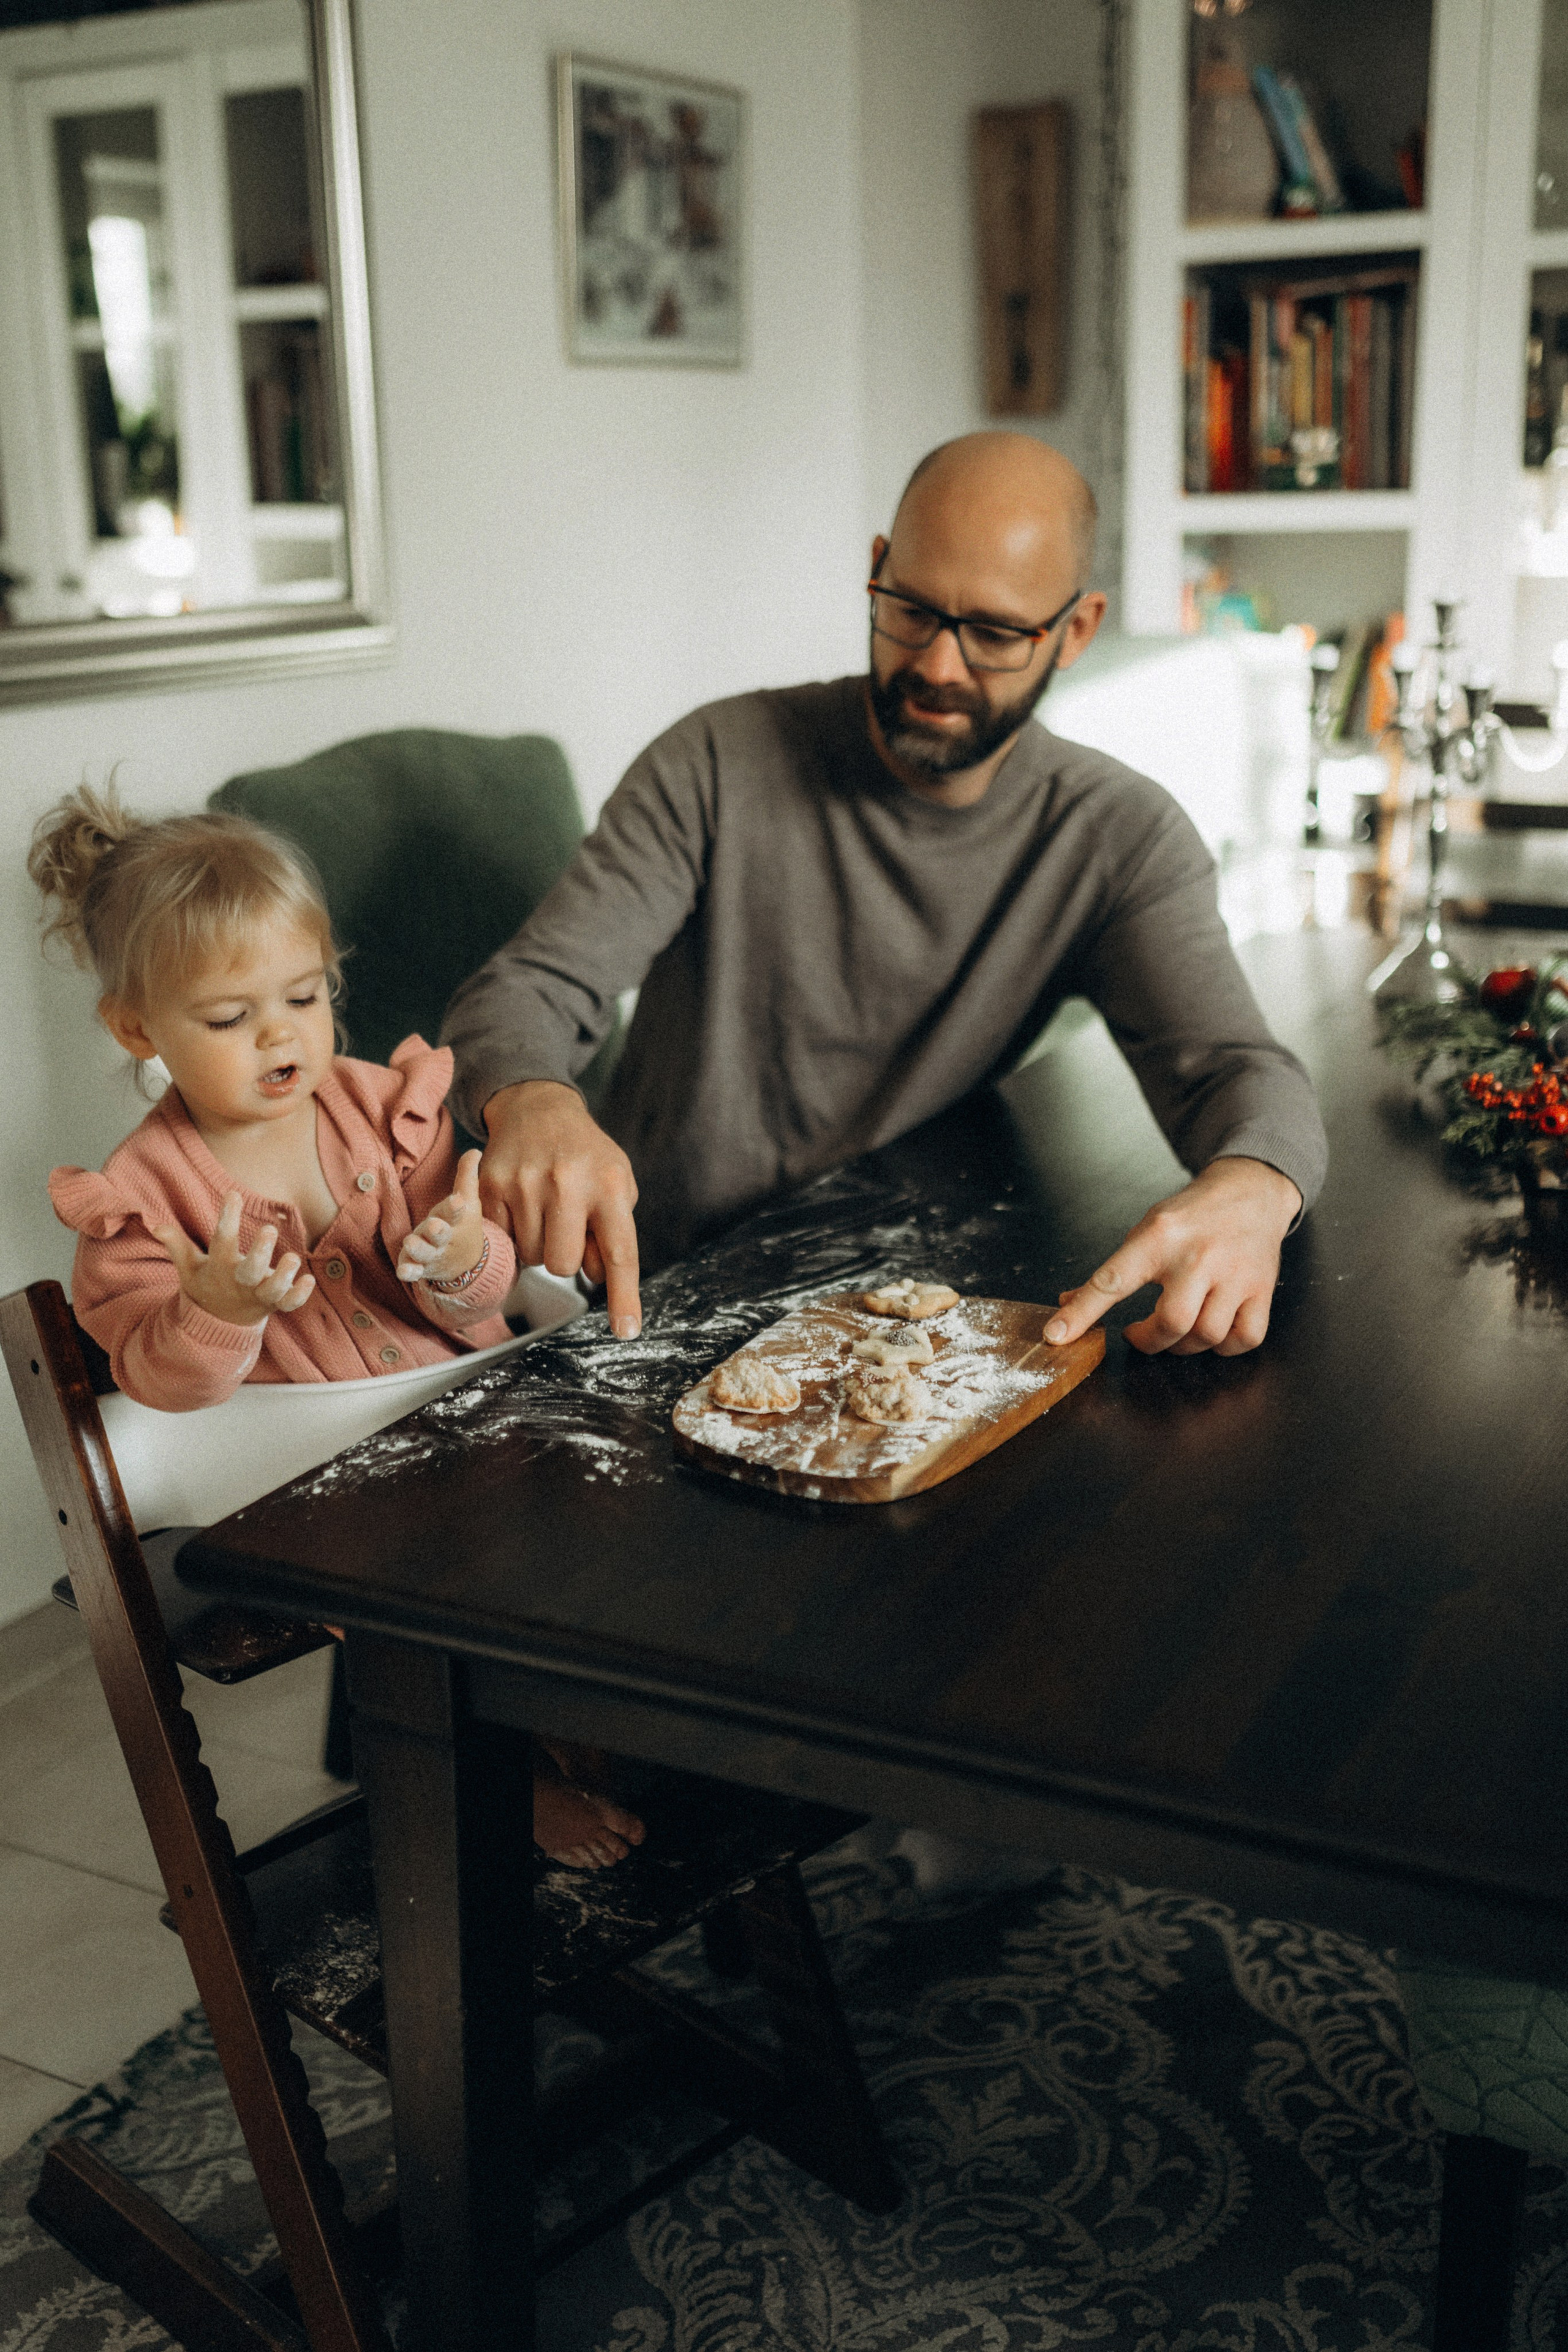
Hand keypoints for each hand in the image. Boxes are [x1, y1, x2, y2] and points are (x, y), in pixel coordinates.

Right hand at [152, 1190, 315, 1328]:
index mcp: (218, 1268)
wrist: (219, 1323)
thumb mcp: (188, 1266)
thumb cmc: (206, 1284)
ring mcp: (259, 1295)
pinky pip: (289, 1305)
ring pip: (273, 1290)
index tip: (233, 1194)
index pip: (221, 1242)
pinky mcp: (275, 1305)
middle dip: (260, 1252)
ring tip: (293, 1258)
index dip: (227, 1217)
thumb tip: (156, 1225)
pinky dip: (299, 1296)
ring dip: (283, 1276)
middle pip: (250, 1270)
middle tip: (269, 1230)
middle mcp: (240, 1282)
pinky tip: (309, 1279)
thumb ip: (176, 1244)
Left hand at [397, 1148, 485, 1284]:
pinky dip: (410, 1272)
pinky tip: (403, 1272)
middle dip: (437, 1231)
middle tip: (434, 1226)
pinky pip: (414, 1271)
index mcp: (456, 1220)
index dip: (455, 1207)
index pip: (456, 1212)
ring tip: (410, 1243)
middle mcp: (444, 1239)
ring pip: (424, 1253)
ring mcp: (432, 1255)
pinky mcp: (420, 1267)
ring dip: (419, 1249)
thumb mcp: (467, 1200)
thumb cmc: (462, 1225)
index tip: (457, 1200)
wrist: (467, 1263)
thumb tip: (475, 1150)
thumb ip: (467, 1176)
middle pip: (440, 1235)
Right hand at [479, 1080, 641, 1337]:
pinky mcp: (491, 1184)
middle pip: (563, 1264)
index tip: (627, 1331)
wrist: (538, 1108)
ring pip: (529, 1257)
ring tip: (543, 1209)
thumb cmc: (585, 1157)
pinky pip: (501, 1239)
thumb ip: (613, 1234)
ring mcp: (525, 1183)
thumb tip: (597, 1277)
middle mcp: (568, 1183)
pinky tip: (520, 1205)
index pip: (619, 1253)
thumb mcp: (616, 1186)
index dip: (623, 1297)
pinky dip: (511, 1233)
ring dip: (537, 1245)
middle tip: (564, 1228)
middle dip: (564, 1258)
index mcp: (609, 1186)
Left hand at [1043, 1156, 1300, 1357]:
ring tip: (1177, 1332)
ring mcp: (1235, 1274)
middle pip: (1171, 1322)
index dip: (1081, 1313)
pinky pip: (1244, 1339)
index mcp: (1159, 1239)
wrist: (1250, 1191)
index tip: (1056, 1336)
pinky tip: (1214, 1332)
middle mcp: (1198, 1257)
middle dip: (1150, 1341)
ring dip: (1185, 1346)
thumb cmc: (1192, 1215)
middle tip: (1142, 1334)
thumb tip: (1068, 1303)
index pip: (1111, 1281)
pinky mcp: (1262, 1289)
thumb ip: (1112, 1271)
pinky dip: (1225, 1347)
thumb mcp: (1146, 1230)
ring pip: (1207, 1335)